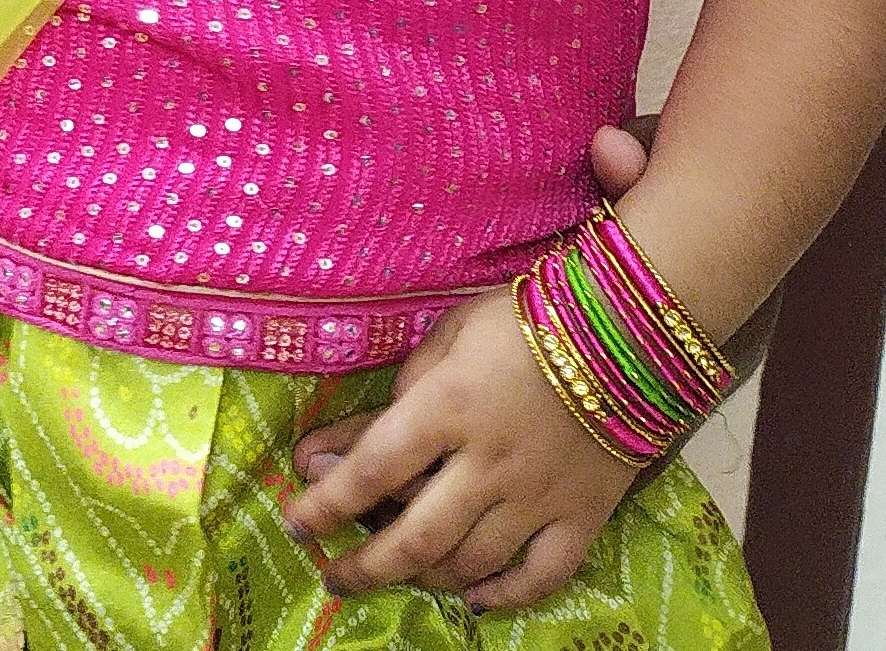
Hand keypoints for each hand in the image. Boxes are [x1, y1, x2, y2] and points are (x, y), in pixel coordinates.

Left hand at [281, 290, 638, 610]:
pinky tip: (474, 597)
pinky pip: (541, 576)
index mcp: (447, 408)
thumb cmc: (521, 321)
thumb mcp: (446, 337)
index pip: (372, 468)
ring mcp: (539, 498)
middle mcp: (489, 464)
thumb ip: (397, 394)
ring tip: (395, 573)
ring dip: (424, 576)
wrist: (625, 330)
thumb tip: (335, 449)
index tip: (294, 525)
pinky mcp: (584, 517)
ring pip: (471, 561)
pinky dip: (505, 595)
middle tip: (335, 577)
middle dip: (366, 565)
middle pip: (417, 536)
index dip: (326, 503)